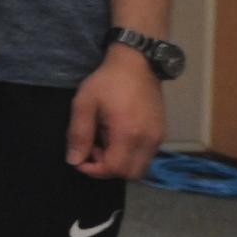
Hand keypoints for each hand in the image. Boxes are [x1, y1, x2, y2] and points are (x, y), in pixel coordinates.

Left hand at [67, 47, 166, 181]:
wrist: (137, 63)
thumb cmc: (107, 81)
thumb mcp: (84, 103)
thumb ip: (78, 134)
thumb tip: (74, 161)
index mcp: (128, 134)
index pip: (114, 169)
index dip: (94, 170)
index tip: (80, 158)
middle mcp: (149, 140)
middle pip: (129, 173)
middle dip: (107, 168)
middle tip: (93, 147)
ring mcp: (158, 137)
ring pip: (140, 167)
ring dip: (119, 162)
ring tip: (104, 139)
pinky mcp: (162, 133)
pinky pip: (146, 156)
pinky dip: (130, 154)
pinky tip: (117, 136)